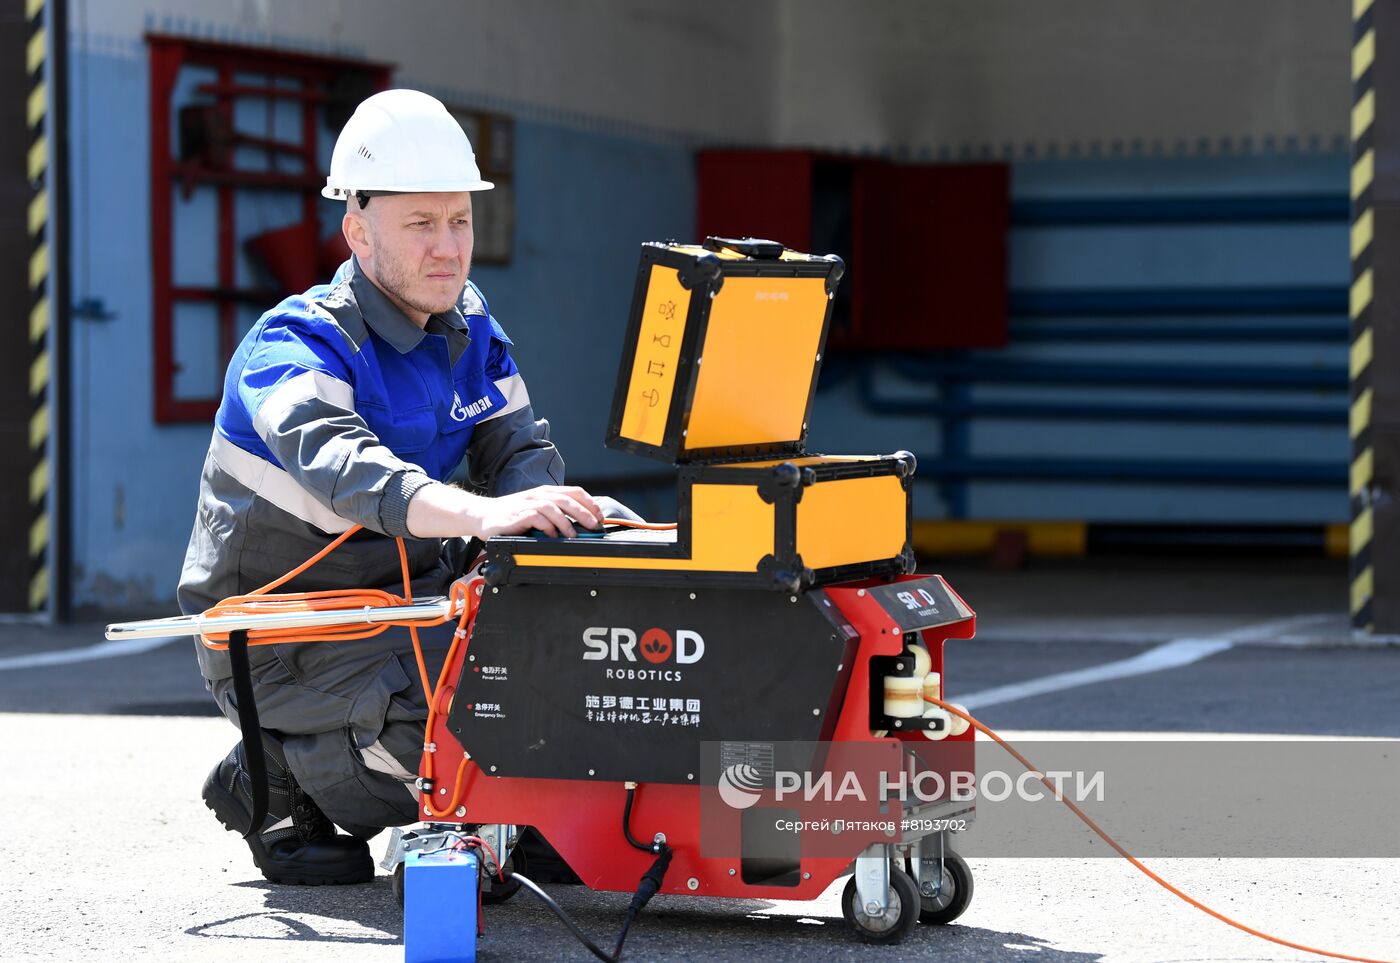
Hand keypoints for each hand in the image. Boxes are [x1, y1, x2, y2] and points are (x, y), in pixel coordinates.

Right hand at [471, 485, 602, 538]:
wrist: (482, 516)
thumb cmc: (510, 515)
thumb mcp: (536, 510)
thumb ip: (555, 514)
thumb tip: (580, 525)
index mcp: (545, 493)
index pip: (574, 491)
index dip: (590, 503)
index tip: (600, 517)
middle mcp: (537, 496)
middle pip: (566, 499)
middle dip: (584, 513)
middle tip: (594, 526)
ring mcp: (526, 504)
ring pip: (552, 507)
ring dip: (566, 522)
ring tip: (573, 535)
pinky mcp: (515, 516)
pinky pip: (535, 518)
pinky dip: (546, 526)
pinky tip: (551, 536)